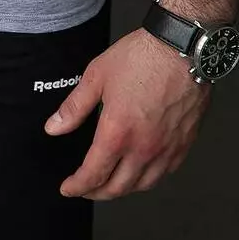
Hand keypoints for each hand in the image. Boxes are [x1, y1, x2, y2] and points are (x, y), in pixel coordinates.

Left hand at [44, 27, 211, 199]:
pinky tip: (142, 170)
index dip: (77, 186)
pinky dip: (149, 178)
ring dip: (123, 189)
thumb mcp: (96, 77)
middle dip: (96, 192)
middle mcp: (143, 147)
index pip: (93, 175)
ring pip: (143, 185)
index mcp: (117, 133)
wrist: (181, 47)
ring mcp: (167, 147)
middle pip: (117, 188)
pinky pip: (166, 172)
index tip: (69, 188)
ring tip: (111, 183)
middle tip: (86, 188)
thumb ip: (74, 108)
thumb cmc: (142, 57)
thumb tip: (54, 127)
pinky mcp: (185, 142)